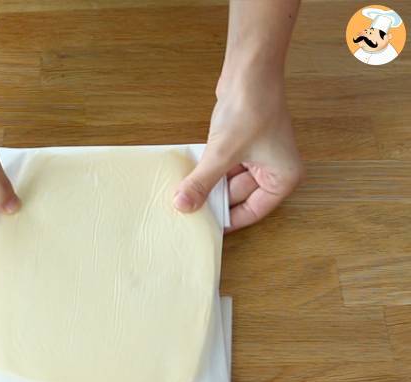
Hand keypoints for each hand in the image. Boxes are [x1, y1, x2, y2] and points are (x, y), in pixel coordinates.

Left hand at [173, 78, 303, 231]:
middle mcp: (274, 170)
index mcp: (282, 178)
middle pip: (239, 196)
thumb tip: (182, 207)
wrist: (249, 71)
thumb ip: (202, 183)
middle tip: (186, 211)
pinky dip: (208, 170)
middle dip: (213, 200)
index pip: (253, 211)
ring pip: (228, 181)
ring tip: (183, 196)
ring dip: (208, 185)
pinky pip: (223, 166)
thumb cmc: (249, 111)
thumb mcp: (222, 154)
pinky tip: (188, 176)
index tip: (203, 228)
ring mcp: (258, 156)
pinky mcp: (242, 144)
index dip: (227, 220)